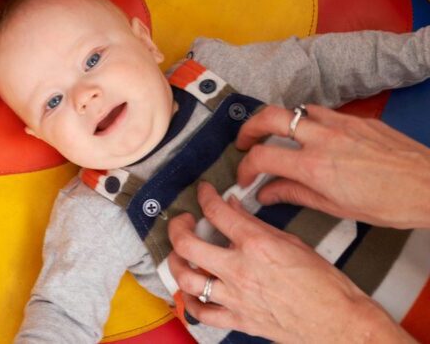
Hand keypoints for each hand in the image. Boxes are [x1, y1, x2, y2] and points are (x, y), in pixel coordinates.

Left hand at [167, 182, 406, 341]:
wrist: (341, 324)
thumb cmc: (326, 285)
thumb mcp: (293, 242)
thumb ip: (256, 224)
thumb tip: (233, 206)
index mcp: (257, 245)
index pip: (217, 211)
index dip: (204, 196)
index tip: (203, 192)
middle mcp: (240, 270)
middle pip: (187, 243)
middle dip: (177, 227)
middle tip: (182, 222)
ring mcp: (236, 297)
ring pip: (186, 278)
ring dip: (176, 262)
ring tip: (180, 254)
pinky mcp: (238, 320)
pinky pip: (201, 313)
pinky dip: (189, 302)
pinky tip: (189, 291)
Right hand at [236, 105, 429, 229]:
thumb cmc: (392, 203)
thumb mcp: (337, 208)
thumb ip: (296, 195)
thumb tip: (269, 193)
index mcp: (314, 166)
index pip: (262, 157)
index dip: (245, 168)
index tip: (246, 177)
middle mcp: (323, 139)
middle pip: (268, 117)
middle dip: (249, 128)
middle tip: (245, 142)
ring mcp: (340, 124)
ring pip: (296, 110)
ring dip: (281, 121)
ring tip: (279, 136)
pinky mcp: (356, 119)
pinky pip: (322, 112)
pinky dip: (310, 121)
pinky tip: (315, 135)